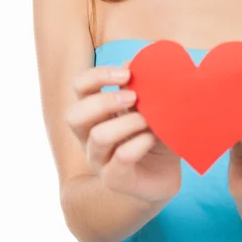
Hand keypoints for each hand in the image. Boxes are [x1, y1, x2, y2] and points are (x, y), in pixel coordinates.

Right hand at [65, 61, 180, 202]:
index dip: (98, 75)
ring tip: (149, 120)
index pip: (79, 86)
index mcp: (94, 111)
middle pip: (74, 115)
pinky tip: (153, 138)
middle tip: (134, 97)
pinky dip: (140, 143)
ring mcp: (99, 160)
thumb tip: (132, 62)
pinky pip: (121, 158)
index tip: (127, 73)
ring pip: (98, 137)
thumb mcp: (151, 104)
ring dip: (127, 122)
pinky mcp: (114, 179)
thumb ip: (142, 84)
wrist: (167, 172)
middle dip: (104, 101)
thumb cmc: (155, 132)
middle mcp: (89, 136)